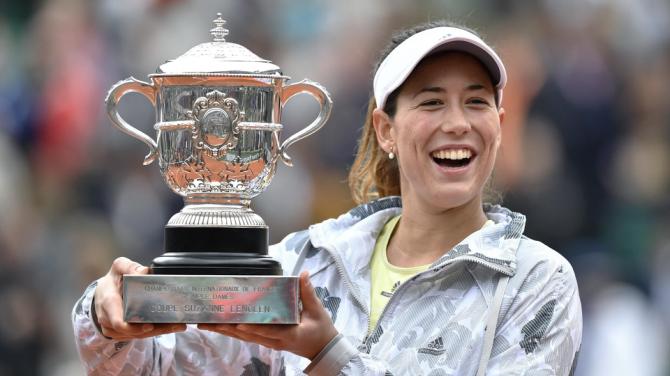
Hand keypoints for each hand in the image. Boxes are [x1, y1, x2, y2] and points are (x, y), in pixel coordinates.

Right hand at [93, 257, 186, 339]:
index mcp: (108, 304)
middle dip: (156, 329)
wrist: (103, 293)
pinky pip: (139, 335)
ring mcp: (115, 329)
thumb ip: (129, 267)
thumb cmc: (113, 280)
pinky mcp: (123, 333)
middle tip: (176, 325)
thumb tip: (144, 271)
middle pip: (134, 331)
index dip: (133, 327)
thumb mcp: (119, 268)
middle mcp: (110, 320)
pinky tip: (171, 326)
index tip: (149, 325)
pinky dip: (155, 331)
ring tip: (178, 326)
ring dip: (159, 331)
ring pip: (139, 335)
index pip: (118, 322)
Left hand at [198, 271, 338, 358]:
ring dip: (225, 331)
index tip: (237, 323)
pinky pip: (248, 337)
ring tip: (207, 324)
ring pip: (244, 338)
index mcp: (288, 334)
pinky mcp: (268, 342)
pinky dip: (234, 333)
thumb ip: (308, 292)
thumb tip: (303, 274)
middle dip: (227, 328)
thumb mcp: (317, 310)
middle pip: (248, 335)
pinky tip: (222, 327)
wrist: (324, 349)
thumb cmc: (321, 330)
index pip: (267, 330)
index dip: (252, 327)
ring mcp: (270, 343)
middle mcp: (275, 341)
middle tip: (208, 321)